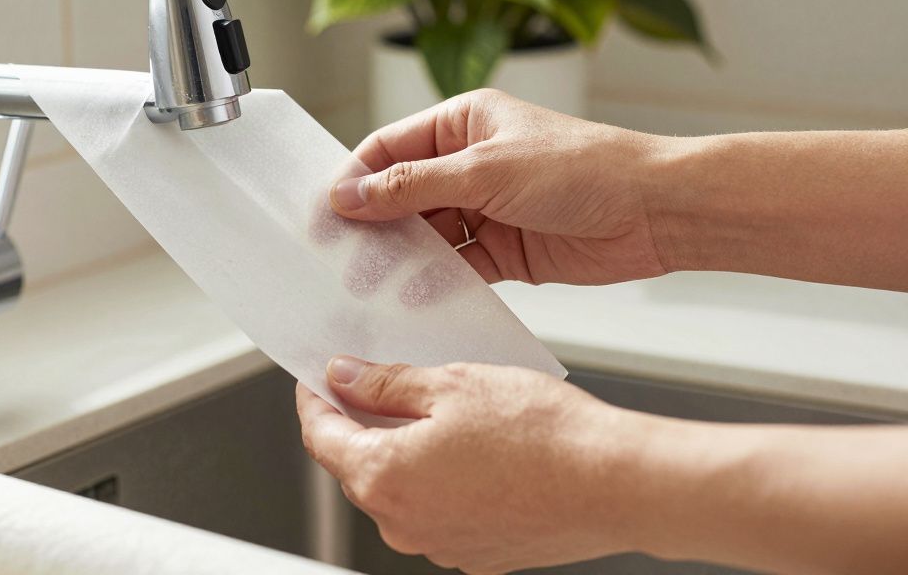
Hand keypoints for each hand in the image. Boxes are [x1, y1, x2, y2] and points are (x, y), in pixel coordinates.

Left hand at [296, 357, 643, 573]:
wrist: (615, 483)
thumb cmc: (542, 435)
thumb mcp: (450, 384)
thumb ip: (385, 382)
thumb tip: (344, 377)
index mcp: (383, 478)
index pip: (321, 436)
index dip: (315, 400)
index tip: (318, 378)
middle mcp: (402, 524)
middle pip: (357, 465)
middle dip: (363, 422)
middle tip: (381, 380)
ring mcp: (439, 545)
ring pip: (400, 488)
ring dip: (405, 450)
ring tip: (442, 409)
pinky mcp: (475, 552)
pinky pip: (437, 509)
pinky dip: (440, 478)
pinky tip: (473, 447)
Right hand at [331, 89, 669, 284]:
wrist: (655, 212)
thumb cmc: (582, 168)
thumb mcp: (484, 172)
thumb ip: (412, 187)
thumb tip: (349, 194)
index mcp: (463, 124)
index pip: (389, 149)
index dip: (354, 179)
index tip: (324, 215)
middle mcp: (470, 164)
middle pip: (401, 195)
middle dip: (372, 226)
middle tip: (338, 257)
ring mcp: (487, 209)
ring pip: (426, 235)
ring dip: (399, 259)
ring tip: (366, 285)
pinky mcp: (505, 250)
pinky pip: (456, 267)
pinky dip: (433, 282)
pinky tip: (409, 299)